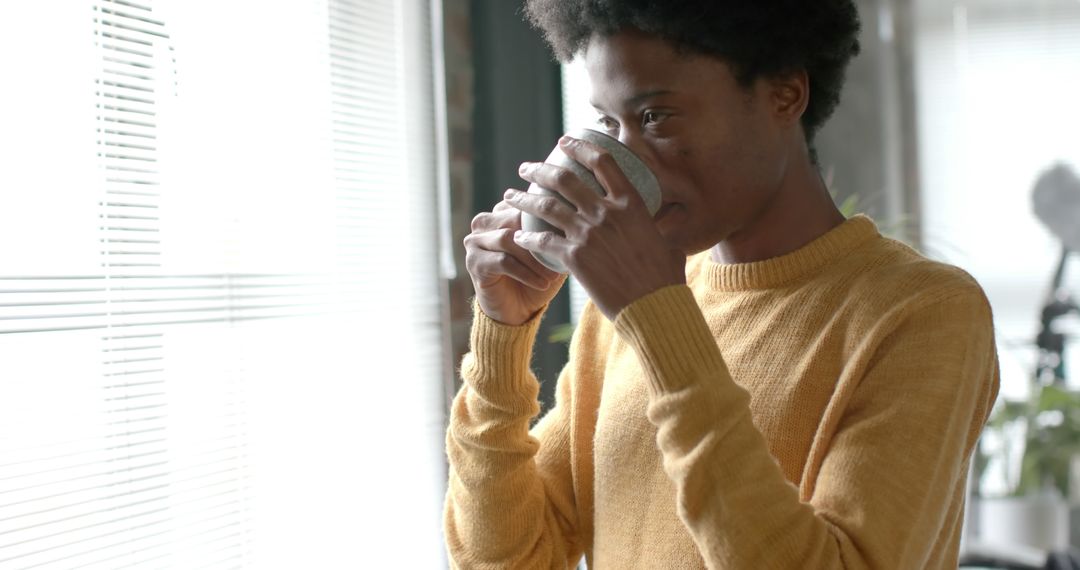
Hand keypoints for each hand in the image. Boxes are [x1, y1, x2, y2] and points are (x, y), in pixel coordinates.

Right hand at [464, 200, 566, 325]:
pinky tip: (543, 284)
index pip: (525, 202)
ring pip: (507, 239)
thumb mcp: (553, 251)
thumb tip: (582, 213)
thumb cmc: (537, 276)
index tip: (574, 228)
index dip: (549, 215)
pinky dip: (526, 273)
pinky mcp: (473, 263)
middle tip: (566, 250)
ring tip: (554, 274)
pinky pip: (503, 262)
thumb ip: (560, 230)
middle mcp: (484, 222)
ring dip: (534, 258)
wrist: (517, 311)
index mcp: (502, 212)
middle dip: (541, 235)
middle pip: (514, 218)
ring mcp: (475, 241)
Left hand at [507, 136, 685, 320]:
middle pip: (564, 179)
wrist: (654, 308)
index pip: (602, 162)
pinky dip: (527, 236)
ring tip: (510, 195)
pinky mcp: (575, 259)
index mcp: (631, 203)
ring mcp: (589, 234)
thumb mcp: (666, 242)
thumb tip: (657, 228)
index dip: (580, 147)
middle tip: (526, 168)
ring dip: (524, 197)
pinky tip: (518, 235)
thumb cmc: (664, 279)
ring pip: (546, 206)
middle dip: (540, 169)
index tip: (564, 142)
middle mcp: (607, 213)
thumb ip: (655, 230)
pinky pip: (543, 240)